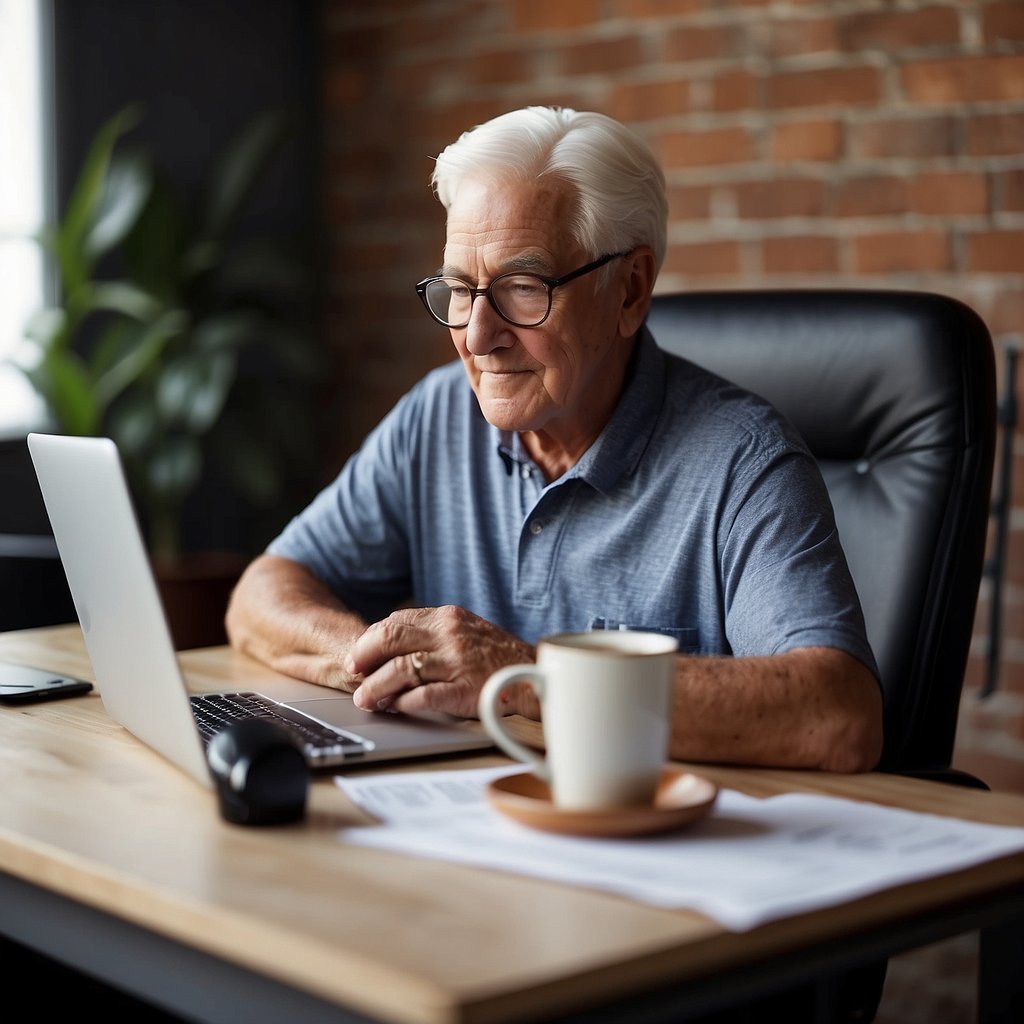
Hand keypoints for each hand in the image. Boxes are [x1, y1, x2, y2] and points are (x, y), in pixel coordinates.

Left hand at [344, 605, 537, 718]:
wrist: (533, 677)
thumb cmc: (496, 657)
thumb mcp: (465, 631)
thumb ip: (433, 633)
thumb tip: (390, 646)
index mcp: (447, 617)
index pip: (395, 622)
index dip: (370, 640)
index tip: (358, 657)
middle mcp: (449, 635)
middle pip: (390, 639)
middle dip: (363, 658)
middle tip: (353, 675)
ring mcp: (456, 662)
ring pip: (401, 669)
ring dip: (376, 686)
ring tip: (365, 700)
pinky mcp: (464, 690)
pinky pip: (423, 696)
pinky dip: (403, 704)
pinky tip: (396, 708)